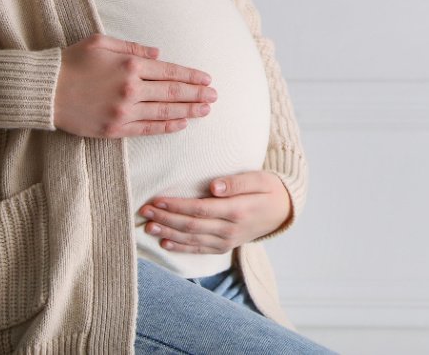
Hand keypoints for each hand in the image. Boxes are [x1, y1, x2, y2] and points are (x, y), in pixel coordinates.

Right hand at [53, 33, 217, 137]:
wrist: (44, 91)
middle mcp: (131, 89)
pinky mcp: (114, 129)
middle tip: (215, 96)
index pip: (170, 72)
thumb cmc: (71, 61)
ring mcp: (123, 111)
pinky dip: (167, 127)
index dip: (192, 76)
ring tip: (206, 110)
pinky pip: (148, 129)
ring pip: (165, 112)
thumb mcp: (102, 42)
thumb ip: (133, 48)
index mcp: (130, 66)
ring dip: (189, 111)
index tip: (207, 79)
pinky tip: (182, 124)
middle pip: (173, 93)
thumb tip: (159, 55)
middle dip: (197, 94)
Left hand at [138, 171, 292, 254]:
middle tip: (145, 211)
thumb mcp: (259, 179)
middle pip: (191, 226)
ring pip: (191, 239)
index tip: (158, 200)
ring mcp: (226, 241)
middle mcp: (230, 230)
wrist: (283, 212)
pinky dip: (180, 247)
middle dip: (166, 219)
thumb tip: (213, 186)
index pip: (200, 209)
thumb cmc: (269, 190)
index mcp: (238, 211)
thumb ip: (237, 182)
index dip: (177, 206)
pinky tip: (164, 243)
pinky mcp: (224, 247)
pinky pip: (198, 249)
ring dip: (167, 233)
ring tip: (148, 227)